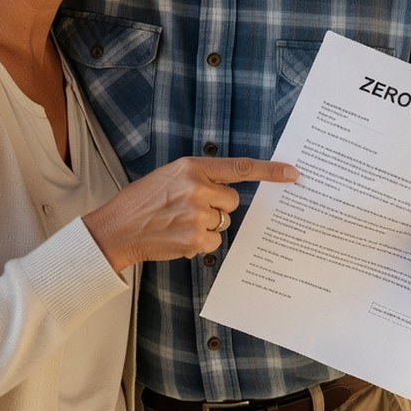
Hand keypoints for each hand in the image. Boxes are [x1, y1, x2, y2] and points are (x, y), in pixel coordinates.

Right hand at [83, 157, 297, 271]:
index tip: (293, 173)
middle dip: (217, 206)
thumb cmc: (142, 201)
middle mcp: (198, 188)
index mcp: (192, 167)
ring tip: (176, 223)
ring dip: (205, 226)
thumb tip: (228, 192)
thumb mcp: (170, 176)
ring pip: (221, 223)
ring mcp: (197, 215)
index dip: (270, 171)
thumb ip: (200, 178)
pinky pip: (213, 242)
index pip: (240, 168)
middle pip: (231, 201)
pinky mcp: (195, 240)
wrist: (117, 228)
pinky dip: (199, 243)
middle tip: (189, 209)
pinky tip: (177, 237)